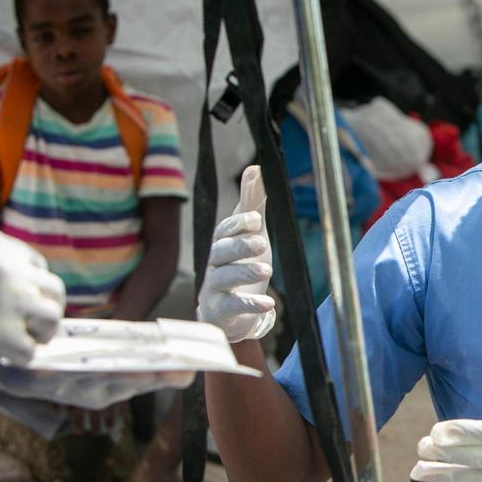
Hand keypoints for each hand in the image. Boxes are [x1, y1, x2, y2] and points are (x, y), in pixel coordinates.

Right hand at [0, 227, 64, 362]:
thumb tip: (24, 273)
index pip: (36, 266)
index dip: (32, 285)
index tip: (26, 298)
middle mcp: (10, 272)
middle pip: (54, 290)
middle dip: (48, 306)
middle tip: (39, 321)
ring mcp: (8, 304)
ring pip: (50, 318)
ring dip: (42, 331)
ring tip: (30, 338)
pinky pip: (29, 350)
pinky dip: (22, 355)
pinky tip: (9, 354)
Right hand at [197, 166, 275, 341]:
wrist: (233, 314)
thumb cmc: (242, 266)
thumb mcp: (252, 235)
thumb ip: (253, 204)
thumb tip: (255, 167)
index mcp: (221, 244)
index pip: (224, 230)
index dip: (237, 224)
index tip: (255, 219)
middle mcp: (213, 265)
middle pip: (220, 251)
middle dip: (240, 246)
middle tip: (262, 244)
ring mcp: (212, 289)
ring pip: (223, 277)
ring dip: (245, 272)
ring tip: (268, 271)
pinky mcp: (217, 312)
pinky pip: (231, 306)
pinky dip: (249, 305)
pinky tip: (269, 304)